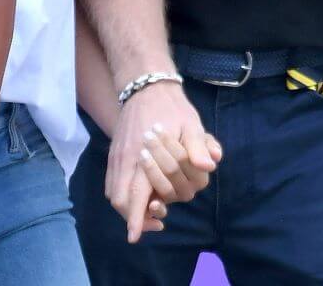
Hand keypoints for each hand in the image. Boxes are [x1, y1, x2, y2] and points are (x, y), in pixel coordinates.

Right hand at [106, 81, 217, 241]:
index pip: (134, 194)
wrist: (147, 86)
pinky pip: (112, 182)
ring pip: (113, 192)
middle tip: (155, 222)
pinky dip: (123, 195)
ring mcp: (116, 155)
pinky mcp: (115, 153)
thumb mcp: (190, 122)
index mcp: (140, 153)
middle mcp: (124, 158)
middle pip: (119, 199)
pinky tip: (140, 196)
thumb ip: (198, 145)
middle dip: (133, 216)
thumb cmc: (171, 107)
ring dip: (127, 207)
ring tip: (150, 211)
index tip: (136, 236)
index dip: (135, 218)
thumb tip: (210, 165)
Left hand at [138, 122, 221, 207]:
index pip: (184, 159)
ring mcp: (174, 196)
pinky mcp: (159, 201)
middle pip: (172, 172)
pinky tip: (151, 203)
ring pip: (165, 189)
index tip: (156, 127)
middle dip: (158, 153)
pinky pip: (159, 209)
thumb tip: (210, 164)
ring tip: (141, 152)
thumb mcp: (189, 127)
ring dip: (152, 171)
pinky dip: (156, 208)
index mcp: (201, 172)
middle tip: (146, 135)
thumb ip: (199, 143)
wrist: (162, 123)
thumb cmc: (179, 125)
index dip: (169, 144)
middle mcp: (189, 188)